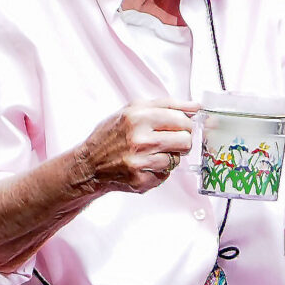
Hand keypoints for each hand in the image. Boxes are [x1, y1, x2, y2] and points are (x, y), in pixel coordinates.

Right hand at [76, 100, 198, 193]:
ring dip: (170, 157)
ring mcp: (139, 160)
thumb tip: (195, 107)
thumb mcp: (132, 110)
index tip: (184, 125)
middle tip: (169, 141)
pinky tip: (145, 165)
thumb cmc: (111, 136)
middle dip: (181, 140)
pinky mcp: (140, 179)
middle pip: (185, 139)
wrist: (89, 164)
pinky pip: (166, 174)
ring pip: (177, 158)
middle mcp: (139, 138)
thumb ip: (165, 105)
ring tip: (152, 153)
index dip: (186, 123)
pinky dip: (159, 171)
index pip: (181, 118)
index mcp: (137, 116)